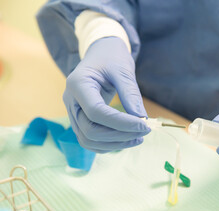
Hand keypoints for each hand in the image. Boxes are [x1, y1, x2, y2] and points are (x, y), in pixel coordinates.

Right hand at [63, 37, 149, 152]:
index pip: (96, 112)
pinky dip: (109, 144)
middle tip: (143, 132)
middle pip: (89, 131)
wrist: (101, 54)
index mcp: (78, 84)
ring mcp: (73, 112)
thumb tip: (141, 120)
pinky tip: (127, 139)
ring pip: (88, 140)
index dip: (121, 123)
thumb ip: (130, 94)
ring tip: (138, 138)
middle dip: (119, 136)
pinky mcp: (80, 120)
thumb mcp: (123, 70)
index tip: (144, 125)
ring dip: (114, 144)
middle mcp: (71, 100)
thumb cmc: (111, 58)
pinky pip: (90, 140)